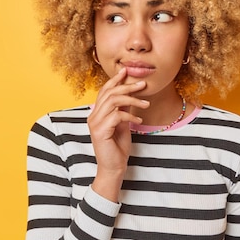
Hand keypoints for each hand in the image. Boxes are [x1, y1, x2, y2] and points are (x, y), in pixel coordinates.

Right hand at [87, 68, 148, 200]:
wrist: (114, 168)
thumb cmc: (117, 148)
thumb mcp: (122, 124)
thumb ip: (122, 110)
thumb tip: (130, 96)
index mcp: (97, 113)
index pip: (104, 91)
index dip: (115, 80)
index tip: (126, 71)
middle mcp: (93, 116)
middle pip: (109, 93)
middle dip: (127, 86)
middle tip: (143, 84)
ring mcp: (95, 123)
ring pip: (113, 101)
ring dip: (132, 99)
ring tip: (146, 103)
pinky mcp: (100, 131)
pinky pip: (117, 115)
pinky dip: (130, 115)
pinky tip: (139, 119)